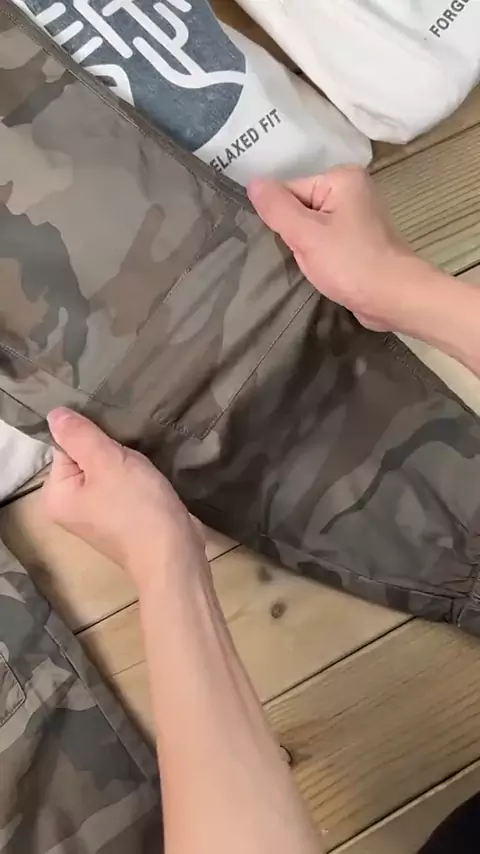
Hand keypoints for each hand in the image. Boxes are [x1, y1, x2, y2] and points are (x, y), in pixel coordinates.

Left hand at [44, 408, 207, 588]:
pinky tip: (150, 478)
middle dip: (110, 450)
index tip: (114, 440)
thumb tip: (53, 413)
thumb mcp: (106, 461)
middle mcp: (70, 506)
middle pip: (86, 458)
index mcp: (56, 495)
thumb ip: (79, 435)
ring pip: (108, 470)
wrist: (173, 553)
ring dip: (126, 462)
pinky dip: (135, 478)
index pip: (65, 447)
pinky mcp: (121, 518)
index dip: (90, 437)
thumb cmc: (136, 507)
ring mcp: (96, 514)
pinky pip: (122, 486)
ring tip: (143, 464)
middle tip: (131, 455)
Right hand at [248, 165, 419, 330]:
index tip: (295, 243)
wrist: (394, 298)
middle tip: (307, 257)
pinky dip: (321, 256)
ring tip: (317, 266)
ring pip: (312, 228)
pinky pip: (328, 241)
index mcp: (342, 177)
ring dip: (307, 249)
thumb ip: (276, 207)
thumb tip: (252, 182)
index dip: (284, 220)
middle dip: (296, 236)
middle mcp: (353, 189)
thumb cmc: (351, 264)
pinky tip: (325, 271)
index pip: (290, 191)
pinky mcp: (361, 239)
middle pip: (301, 208)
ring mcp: (359, 215)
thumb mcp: (306, 234)